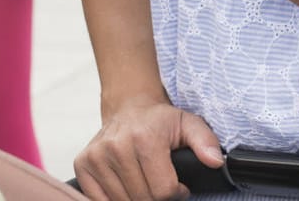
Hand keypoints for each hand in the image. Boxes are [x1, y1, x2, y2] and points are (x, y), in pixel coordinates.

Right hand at [73, 95, 223, 200]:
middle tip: (161, 183)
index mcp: (145, 138)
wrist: (128, 107)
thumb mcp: (189, 124)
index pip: (163, 191)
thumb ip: (206, 142)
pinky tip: (126, 186)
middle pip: (143, 199)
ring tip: (144, 181)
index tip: (178, 185)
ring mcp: (96, 156)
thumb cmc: (159, 121)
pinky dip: (115, 200)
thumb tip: (215, 161)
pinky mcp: (82, 165)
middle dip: (157, 197)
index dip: (176, 193)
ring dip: (137, 198)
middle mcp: (116, 146)